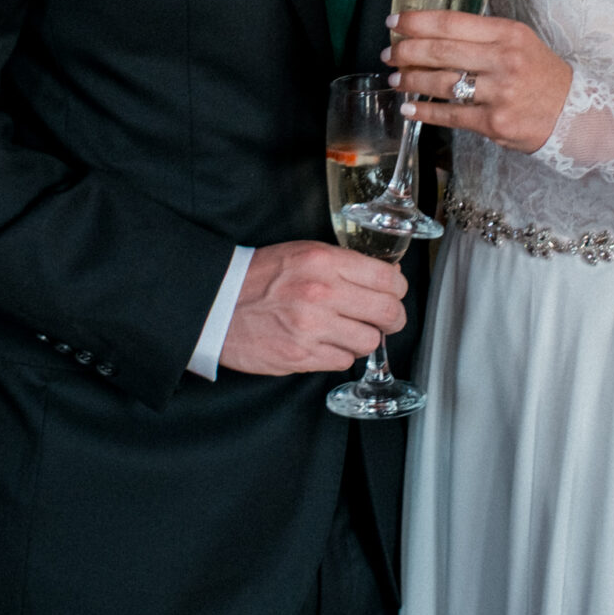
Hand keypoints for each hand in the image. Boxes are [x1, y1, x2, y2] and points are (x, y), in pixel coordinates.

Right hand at [221, 240, 407, 376]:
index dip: (398, 289)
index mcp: (324, 262)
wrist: (215, 303)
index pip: (388, 279)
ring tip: (346, 331)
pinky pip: (342, 361)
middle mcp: (322, 293)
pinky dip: (339, 355)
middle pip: (389, 313)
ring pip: (369, 342)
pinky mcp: (301, 356)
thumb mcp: (303, 253)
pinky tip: (324, 343)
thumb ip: (345, 264)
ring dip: (363, 339)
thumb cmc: (258, 276)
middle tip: (383, 319)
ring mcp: (312, 328)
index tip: (393, 293)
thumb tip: (387, 277)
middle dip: (392, 318)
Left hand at [385, 11, 572, 153]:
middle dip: (407, 51)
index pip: (452, 22)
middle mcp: (504, 60)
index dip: (417, 21)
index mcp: (508, 33)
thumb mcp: (519, 42)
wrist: (574, 113)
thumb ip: (482, 36)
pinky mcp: (495, 122)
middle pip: (442, 51)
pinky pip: (451, 115)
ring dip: (411, 80)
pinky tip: (409, 109)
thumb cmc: (541, 75)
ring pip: (442, 83)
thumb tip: (431, 35)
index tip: (394, 21)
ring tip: (395, 79)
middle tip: (388, 53)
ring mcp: (499, 93)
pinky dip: (425, 112)